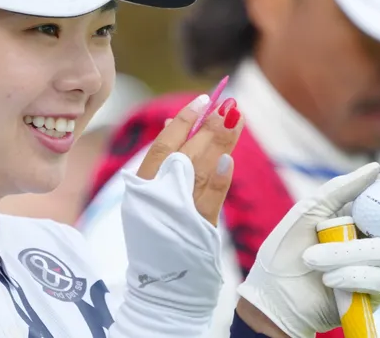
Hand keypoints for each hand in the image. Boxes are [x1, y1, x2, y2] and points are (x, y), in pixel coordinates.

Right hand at [136, 94, 243, 224]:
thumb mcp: (145, 195)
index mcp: (143, 184)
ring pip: (202, 169)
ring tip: (235, 118)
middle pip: (187, 152)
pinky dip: (219, 179)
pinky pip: (211, 199)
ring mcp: (179, 210)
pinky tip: (228, 159)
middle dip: (209, 125)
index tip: (202, 100)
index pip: (165, 144)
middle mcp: (159, 194)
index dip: (184, 120)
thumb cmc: (153, 232)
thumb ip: (160, 161)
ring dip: (220, 142)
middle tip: (228, 104)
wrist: (158, 280)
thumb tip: (174, 124)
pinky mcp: (199, 228)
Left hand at [236, 162, 379, 337]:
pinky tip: (328, 280)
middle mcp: (372, 238)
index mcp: (357, 216)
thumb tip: (374, 168)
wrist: (272, 295)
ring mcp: (375, 265)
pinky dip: (350, 276)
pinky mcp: (375, 293)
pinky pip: (379, 279)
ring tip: (312, 260)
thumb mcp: (307, 212)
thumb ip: (338, 190)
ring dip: (342, 254)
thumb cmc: (285, 250)